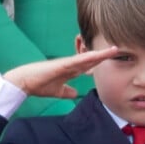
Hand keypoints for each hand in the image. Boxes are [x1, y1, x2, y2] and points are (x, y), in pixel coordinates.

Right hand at [3, 46, 117, 97]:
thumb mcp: (57, 91)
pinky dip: (87, 58)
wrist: (24, 83)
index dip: (102, 62)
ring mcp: (67, 63)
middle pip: (93, 59)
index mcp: (71, 70)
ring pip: (88, 57)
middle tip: (120, 50)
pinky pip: (77, 60)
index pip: (91, 65)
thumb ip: (67, 91)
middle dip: (106, 55)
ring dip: (101, 54)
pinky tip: (97, 55)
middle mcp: (71, 65)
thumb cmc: (39, 84)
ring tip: (114, 49)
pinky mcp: (61, 64)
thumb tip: (75, 94)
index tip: (114, 60)